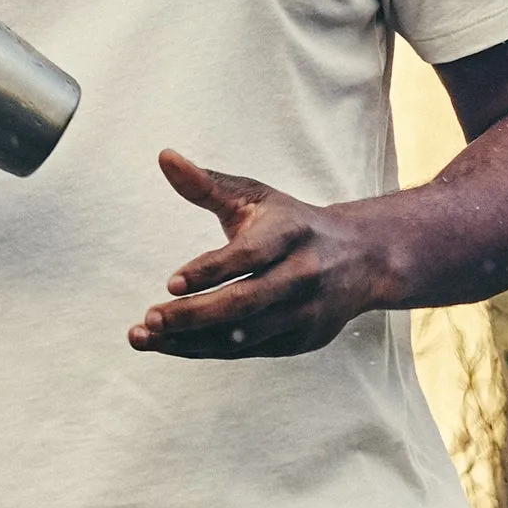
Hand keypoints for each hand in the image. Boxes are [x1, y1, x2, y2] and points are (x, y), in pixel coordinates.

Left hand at [130, 150, 397, 357]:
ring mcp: (304, 313)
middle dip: (194, 315)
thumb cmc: (293, 224)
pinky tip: (171, 345)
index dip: (210, 270)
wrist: (363, 260)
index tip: (170, 283)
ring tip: (144, 337)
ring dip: (190, 340)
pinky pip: (246, 351)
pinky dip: (206, 349)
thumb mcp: (257, 198)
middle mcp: (302, 275)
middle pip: (245, 302)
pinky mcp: (300, 340)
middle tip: (149, 319)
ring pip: (242, 335)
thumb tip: (164, 156)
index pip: (249, 256)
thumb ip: (208, 184)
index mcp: (291, 233)